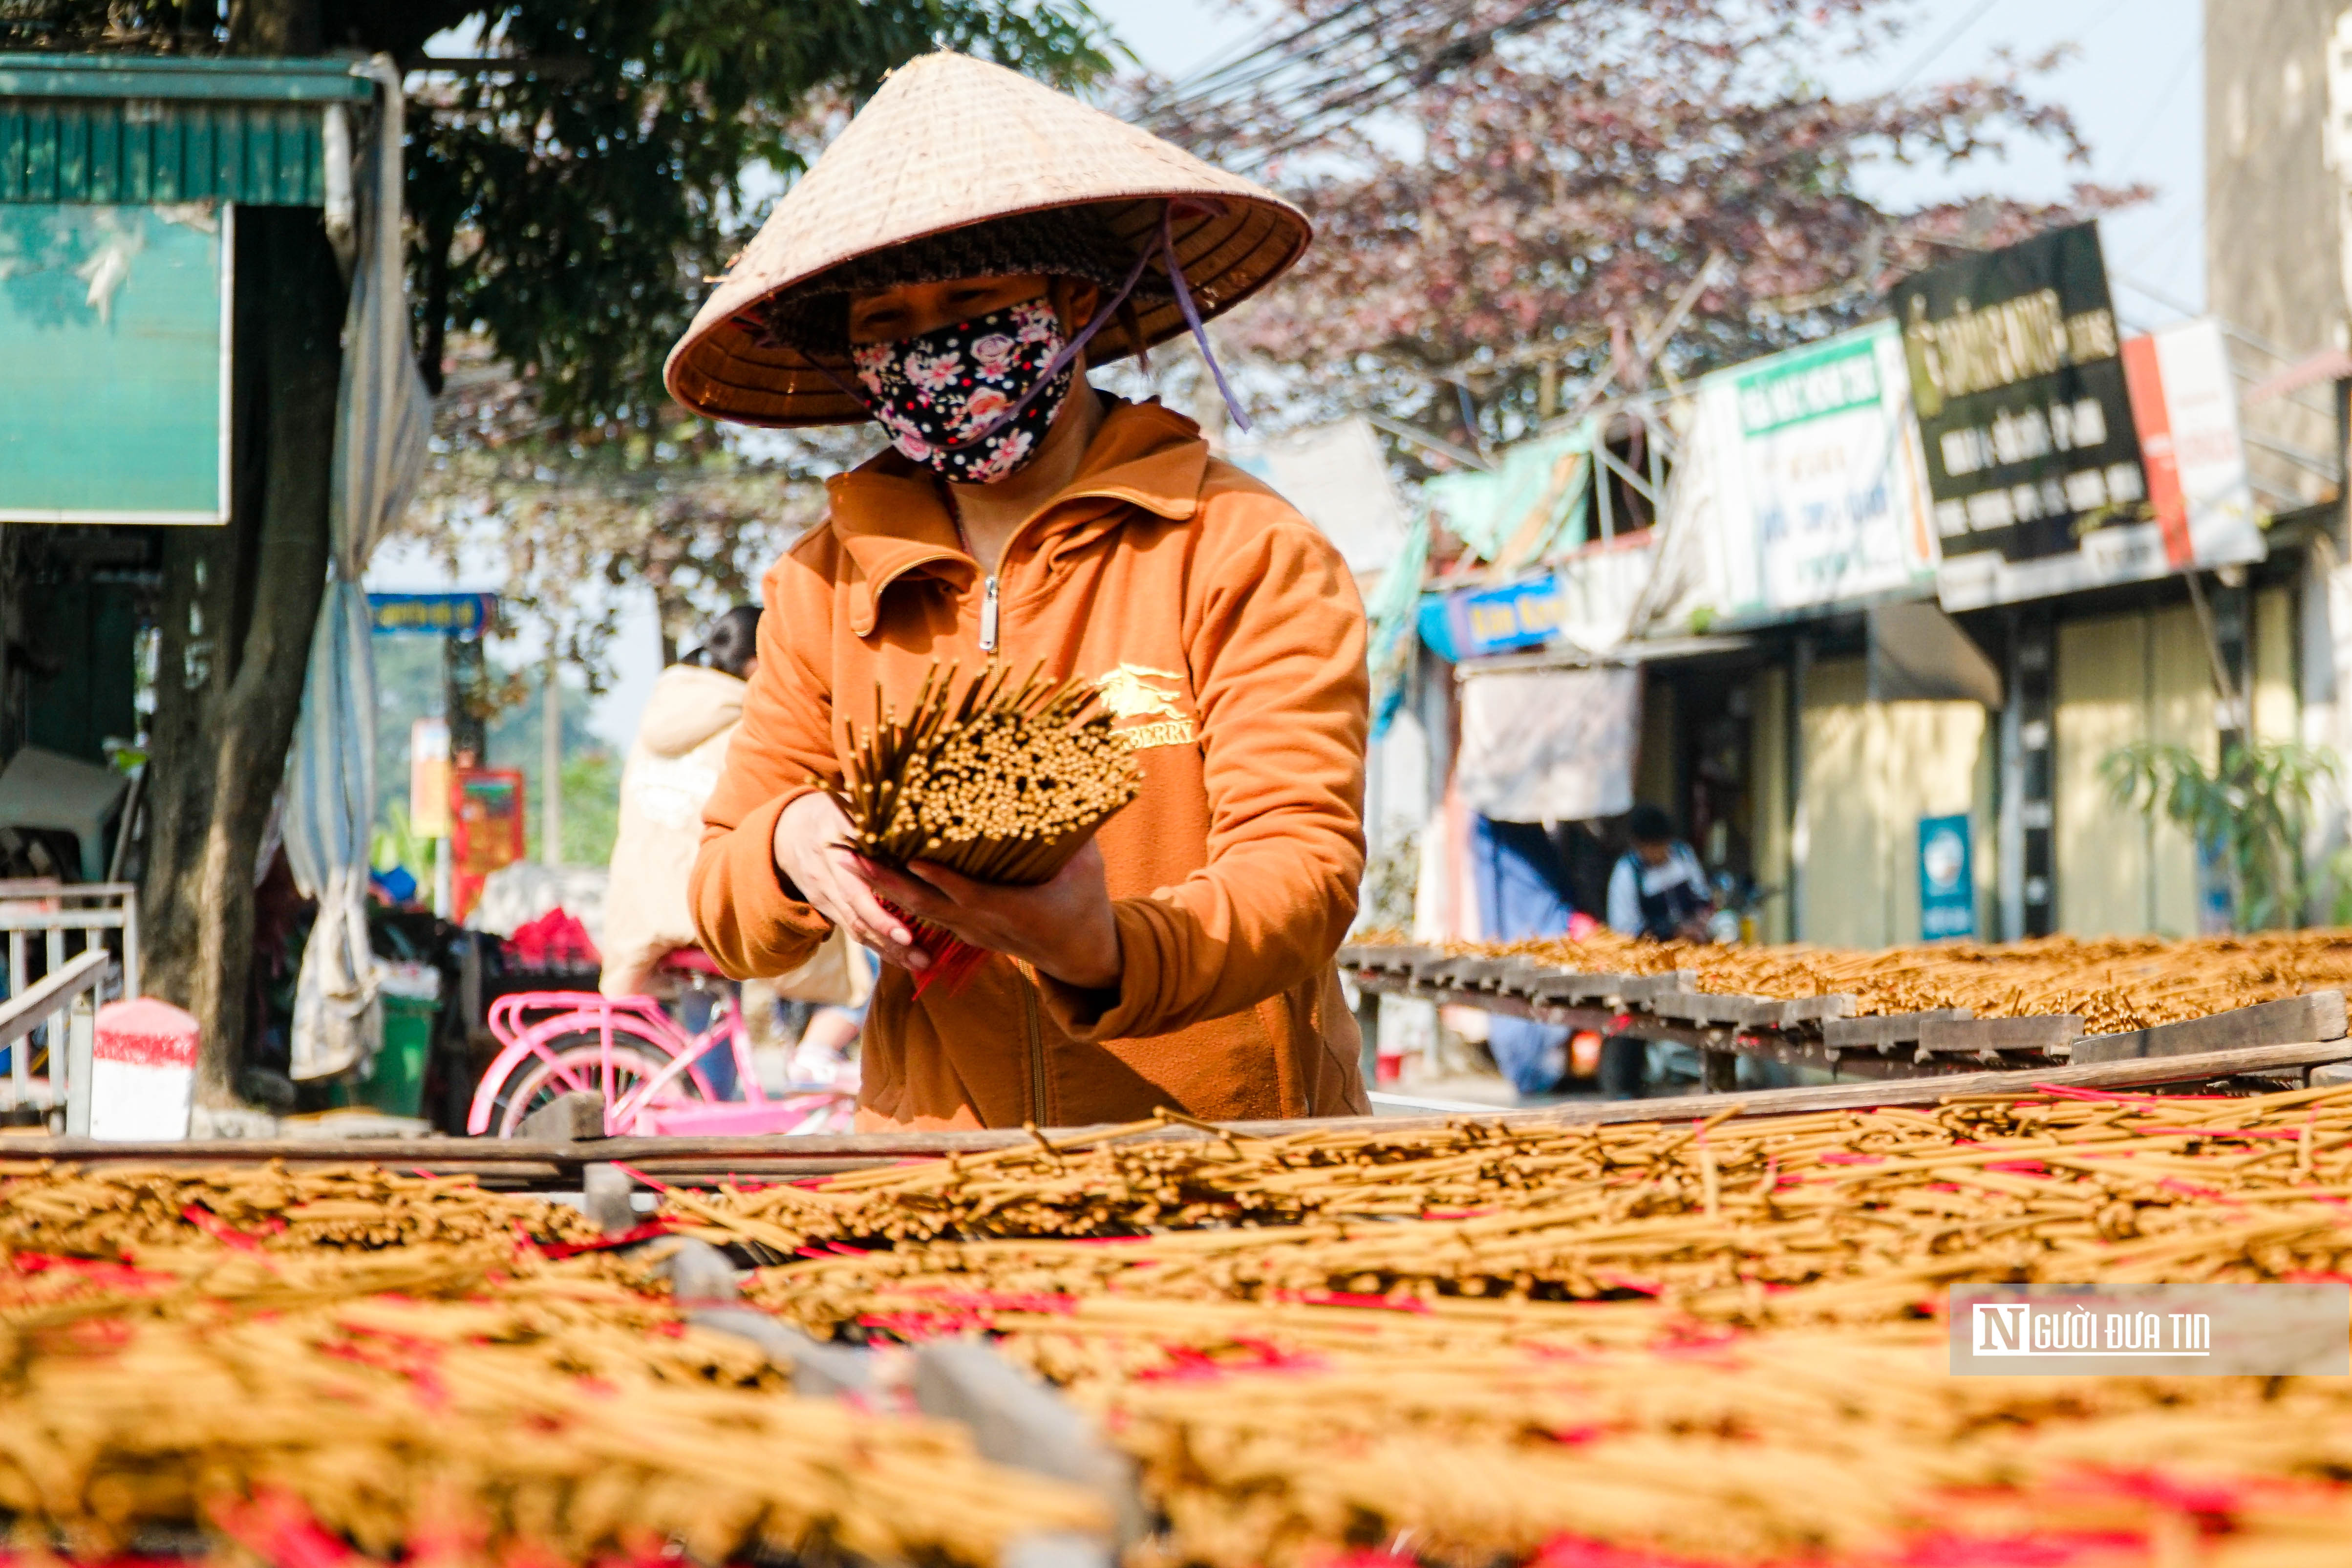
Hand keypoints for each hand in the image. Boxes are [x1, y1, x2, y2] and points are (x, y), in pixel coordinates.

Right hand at [770, 792, 931, 972]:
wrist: (788, 830)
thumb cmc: (831, 811)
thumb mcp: (847, 805)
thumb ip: (875, 815)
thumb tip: (915, 813)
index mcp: (835, 851)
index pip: (857, 891)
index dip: (881, 915)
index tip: (908, 934)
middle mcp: (828, 879)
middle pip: (859, 917)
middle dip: (891, 941)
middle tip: (923, 958)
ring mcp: (825, 896)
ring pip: (857, 929)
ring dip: (889, 951)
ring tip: (922, 964)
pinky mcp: (827, 907)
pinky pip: (853, 930)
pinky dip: (878, 945)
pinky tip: (904, 958)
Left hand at [861, 838, 1121, 990]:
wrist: (1081, 957)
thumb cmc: (1085, 906)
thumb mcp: (1087, 868)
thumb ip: (1073, 835)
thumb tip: (1065, 790)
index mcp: (1010, 910)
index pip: (966, 894)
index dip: (938, 878)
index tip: (909, 858)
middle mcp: (980, 925)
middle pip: (922, 905)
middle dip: (882, 881)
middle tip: (846, 857)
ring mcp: (968, 930)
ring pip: (915, 910)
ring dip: (878, 886)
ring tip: (844, 859)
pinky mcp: (964, 930)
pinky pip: (924, 911)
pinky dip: (895, 893)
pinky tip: (872, 875)